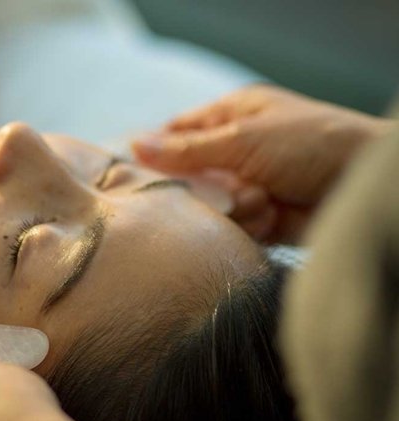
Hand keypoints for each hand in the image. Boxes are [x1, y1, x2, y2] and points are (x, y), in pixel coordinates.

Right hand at [132, 85, 392, 242]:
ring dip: (233, 207)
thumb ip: (187, 149)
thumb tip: (135, 145)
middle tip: (218, 190)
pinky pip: (232, 227)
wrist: (360, 188)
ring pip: (210, 207)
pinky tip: (272, 215)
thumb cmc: (311, 145)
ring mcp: (249, 186)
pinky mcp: (261, 218)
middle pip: (190, 176)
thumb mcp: (243, 140)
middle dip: (202, 188)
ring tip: (262, 200)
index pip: (178, 133)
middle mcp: (237, 151)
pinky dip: (249, 225)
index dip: (156, 152)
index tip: (137, 173)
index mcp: (232, 117)